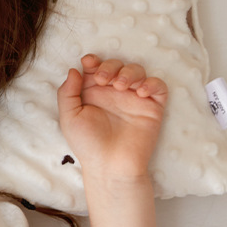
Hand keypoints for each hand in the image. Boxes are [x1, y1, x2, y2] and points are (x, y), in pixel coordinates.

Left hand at [57, 54, 167, 179]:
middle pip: (116, 64)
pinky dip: (152, 83)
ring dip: (129, 72)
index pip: (95, 67)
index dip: (94, 60)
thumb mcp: (69, 117)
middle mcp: (113, 93)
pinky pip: (158, 87)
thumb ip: (67, 93)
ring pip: (137, 71)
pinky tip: (140, 92)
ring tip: (120, 86)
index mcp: (93, 93)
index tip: (89, 62)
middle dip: (110, 66)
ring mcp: (133, 99)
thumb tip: (74, 69)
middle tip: (103, 80)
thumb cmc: (88, 144)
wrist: (110, 165)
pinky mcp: (152, 107)